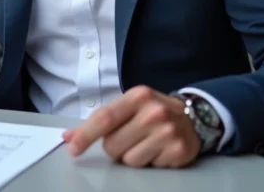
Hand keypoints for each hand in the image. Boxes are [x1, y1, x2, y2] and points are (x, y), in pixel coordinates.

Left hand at [62, 86, 200, 167]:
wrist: (195, 116)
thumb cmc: (153, 110)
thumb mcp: (128, 106)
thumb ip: (99, 120)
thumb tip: (68, 136)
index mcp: (138, 96)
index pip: (104, 118)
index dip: (85, 135)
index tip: (72, 148)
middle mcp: (154, 112)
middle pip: (113, 145)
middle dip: (114, 147)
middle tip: (129, 137)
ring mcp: (168, 132)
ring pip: (129, 160)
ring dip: (132, 156)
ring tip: (145, 143)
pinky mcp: (179, 151)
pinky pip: (149, 167)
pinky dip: (150, 161)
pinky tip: (159, 149)